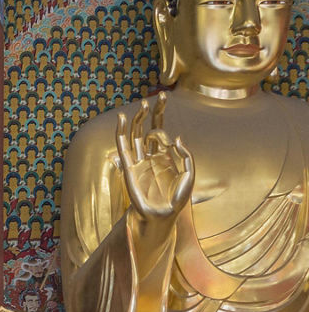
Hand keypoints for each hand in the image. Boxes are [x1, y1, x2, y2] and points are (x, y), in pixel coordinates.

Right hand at [116, 94, 193, 220]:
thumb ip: (186, 156)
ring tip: (141, 105)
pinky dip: (121, 131)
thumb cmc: (177, 199)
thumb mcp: (189, 175)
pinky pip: (123, 146)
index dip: (163, 117)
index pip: (161, 132)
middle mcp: (150, 156)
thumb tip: (175, 138)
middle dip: (152, 113)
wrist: (161, 215)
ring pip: (135, 135)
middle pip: (147, 128)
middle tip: (156, 96)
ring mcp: (139, 160)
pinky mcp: (129, 167)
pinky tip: (122, 119)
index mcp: (165, 157)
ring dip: (137, 119)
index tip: (166, 109)